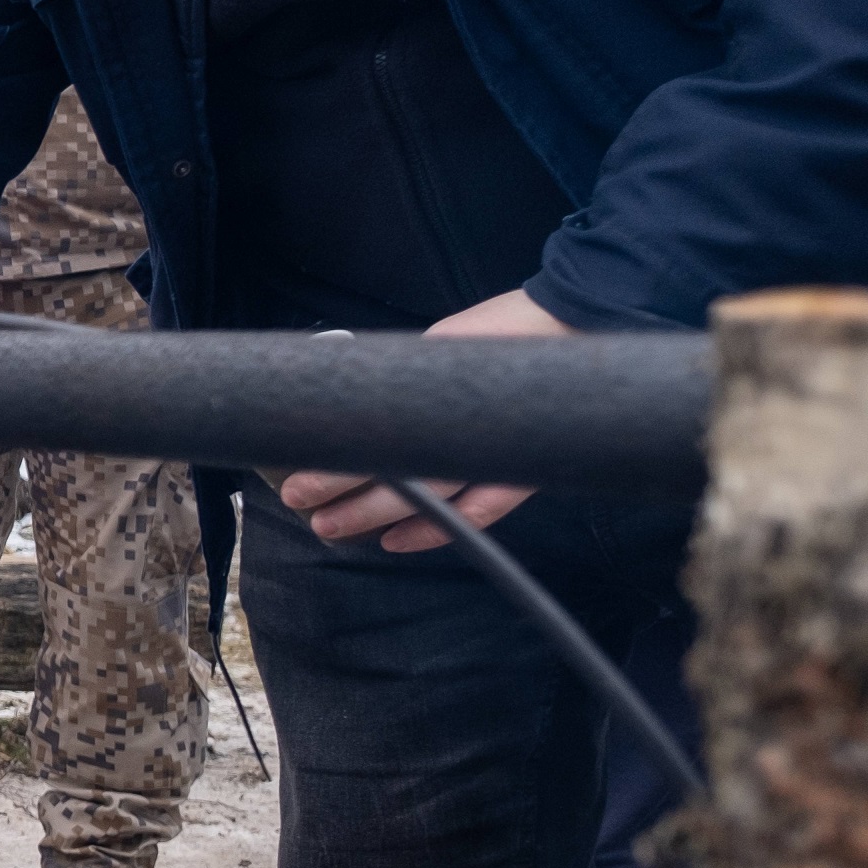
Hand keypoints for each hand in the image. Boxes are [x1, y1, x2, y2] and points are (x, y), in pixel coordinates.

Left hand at [280, 287, 575, 552]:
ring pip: (426, 499)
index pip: (378, 435)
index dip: (337, 458)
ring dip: (373, 515)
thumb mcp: (436, 346)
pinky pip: (477, 513)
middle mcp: (466, 430)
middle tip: (298, 497)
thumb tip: (350, 400)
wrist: (570, 327)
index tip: (298, 467)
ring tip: (328, 526)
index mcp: (442, 392)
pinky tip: (395, 541)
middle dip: (340, 486)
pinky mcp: (518, 471)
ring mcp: (494, 454)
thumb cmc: (499, 333)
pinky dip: (434, 532)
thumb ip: (402, 379)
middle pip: (394, 470)